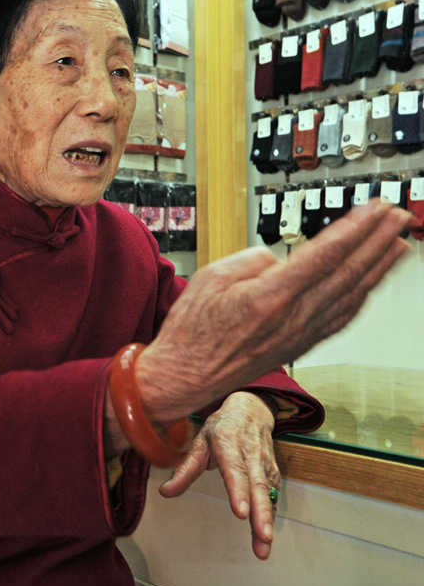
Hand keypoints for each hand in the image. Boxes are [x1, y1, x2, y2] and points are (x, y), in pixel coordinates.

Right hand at [135, 200, 411, 426]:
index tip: (375, 208)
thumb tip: (280, 257)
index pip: (325, 255)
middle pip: (347, 273)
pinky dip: (361, 297)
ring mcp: (299, 335)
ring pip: (351, 297)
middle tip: (399, 217)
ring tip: (399, 244)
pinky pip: (341, 318)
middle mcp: (292, 319)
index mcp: (270, 297)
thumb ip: (253, 258)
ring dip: (379, 267)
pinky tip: (371, 285)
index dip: (356, 228)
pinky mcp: (300, 346)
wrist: (185, 377)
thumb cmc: (192, 331)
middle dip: (378, 241)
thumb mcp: (211, 277)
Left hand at [159, 392, 280, 559]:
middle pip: (258, 486)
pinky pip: (272, 496)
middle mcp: (250, 454)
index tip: (241, 512)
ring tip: (264, 545)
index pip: (235, 470)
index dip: (239, 491)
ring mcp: (264, 463)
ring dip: (267, 519)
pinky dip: (270, 515)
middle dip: (261, 513)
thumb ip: (185, 469)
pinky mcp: (273, 472)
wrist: (251, 409)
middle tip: (263, 536)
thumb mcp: (199, 442)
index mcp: (229, 444)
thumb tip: (166, 492)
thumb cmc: (222, 427)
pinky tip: (265, 535)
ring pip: (268, 493)